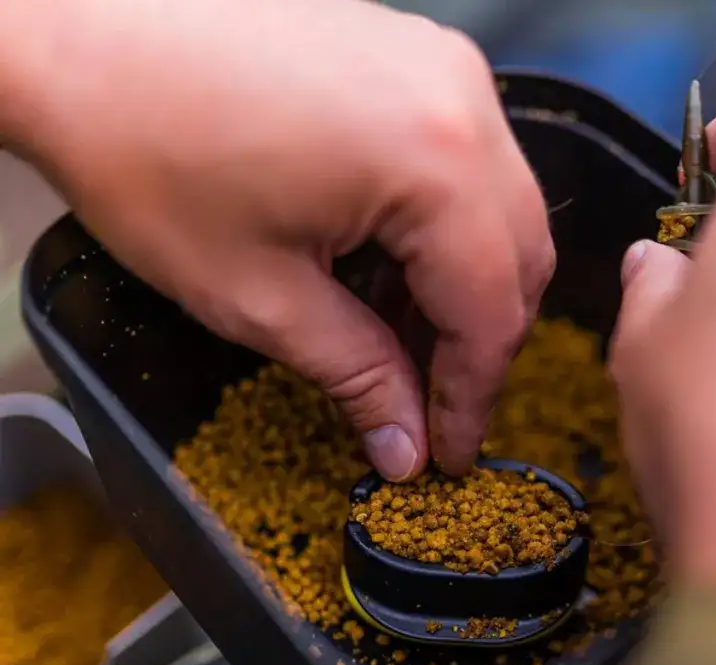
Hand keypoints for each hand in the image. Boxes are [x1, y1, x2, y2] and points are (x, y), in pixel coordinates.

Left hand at [1, 0, 553, 478]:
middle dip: (477, 343)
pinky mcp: (415, 56)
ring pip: (500, 209)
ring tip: (394, 340)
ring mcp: (442, 68)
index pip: (494, 308)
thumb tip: (407, 445)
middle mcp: (463, 102)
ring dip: (462, 285)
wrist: (76, 32)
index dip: (473, 395)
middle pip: (518, 257)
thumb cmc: (142, 146)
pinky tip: (387, 264)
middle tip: (427, 406)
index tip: (448, 451)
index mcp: (436, 160)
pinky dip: (443, 225)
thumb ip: (357, 377)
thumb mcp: (257, 296)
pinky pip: (467, 160)